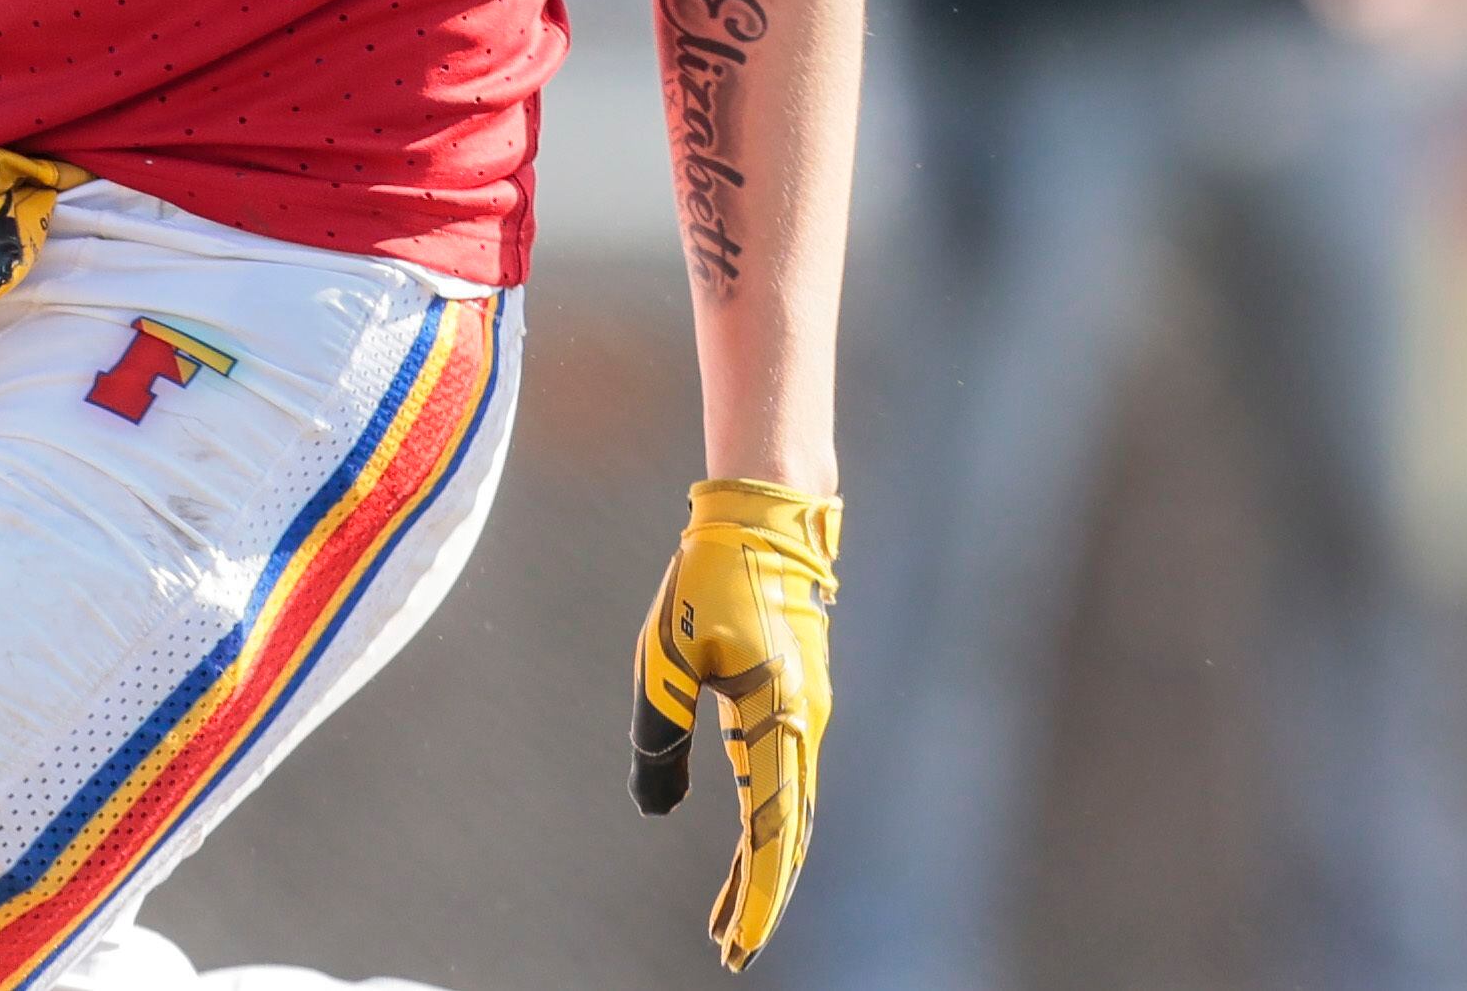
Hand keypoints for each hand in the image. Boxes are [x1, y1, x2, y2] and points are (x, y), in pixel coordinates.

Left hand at [630, 476, 838, 969]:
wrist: (765, 519)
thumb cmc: (709, 581)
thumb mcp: (664, 660)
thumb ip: (659, 738)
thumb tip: (658, 810)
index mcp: (777, 719)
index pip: (771, 833)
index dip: (754, 898)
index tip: (734, 948)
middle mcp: (804, 727)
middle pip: (789, 836)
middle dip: (760, 899)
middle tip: (729, 953)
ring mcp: (807, 717)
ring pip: (791, 813)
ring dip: (763, 869)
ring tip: (725, 921)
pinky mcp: (798, 704)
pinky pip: (788, 783)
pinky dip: (770, 827)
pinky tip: (746, 851)